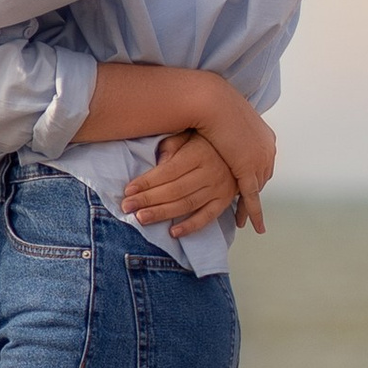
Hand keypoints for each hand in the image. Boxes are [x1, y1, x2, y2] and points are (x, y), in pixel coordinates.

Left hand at [118, 129, 243, 237]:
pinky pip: (207, 217)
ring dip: (162, 213)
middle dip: (147, 199)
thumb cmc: (207, 140)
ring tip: (141, 218)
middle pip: (174, 190)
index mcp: (198, 154)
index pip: (168, 172)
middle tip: (127, 206)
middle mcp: (210, 172)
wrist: (240, 146)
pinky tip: (173, 232)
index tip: (128, 190)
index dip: (146, 182)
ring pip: (187, 205)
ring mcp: (219, 189)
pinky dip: (190, 226)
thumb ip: (171, 146)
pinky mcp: (225, 201)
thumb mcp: (188, 134)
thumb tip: (157, 165)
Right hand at [187, 82, 275, 229]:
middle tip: (243, 205)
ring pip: (256, 190)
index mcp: (265, 137)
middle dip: (252, 192)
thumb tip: (220, 136)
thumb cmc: (213, 105)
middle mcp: (267, 151)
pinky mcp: (248, 170)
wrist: (213, 102)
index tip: (246, 184)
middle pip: (261, 178)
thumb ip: (227, 132)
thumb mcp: (225, 121)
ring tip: (242, 219)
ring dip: (249, 206)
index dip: (253, 176)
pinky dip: (253, 213)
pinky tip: (256, 226)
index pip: (262, 163)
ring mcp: (260, 161)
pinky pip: (252, 197)